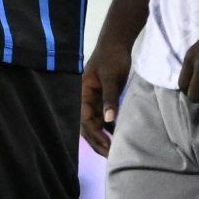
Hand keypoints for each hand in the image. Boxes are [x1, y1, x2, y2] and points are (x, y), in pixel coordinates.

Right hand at [79, 27, 134, 155]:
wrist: (116, 42)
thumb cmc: (112, 57)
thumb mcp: (111, 78)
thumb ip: (110, 99)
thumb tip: (109, 121)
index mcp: (82, 94)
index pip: (85, 121)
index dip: (95, 136)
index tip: (107, 148)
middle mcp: (85, 99)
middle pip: (87, 126)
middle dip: (97, 141)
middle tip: (110, 155)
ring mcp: (93, 99)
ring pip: (94, 123)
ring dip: (101, 136)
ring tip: (112, 150)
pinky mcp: (101, 97)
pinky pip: (101, 117)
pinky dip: (107, 127)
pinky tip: (115, 135)